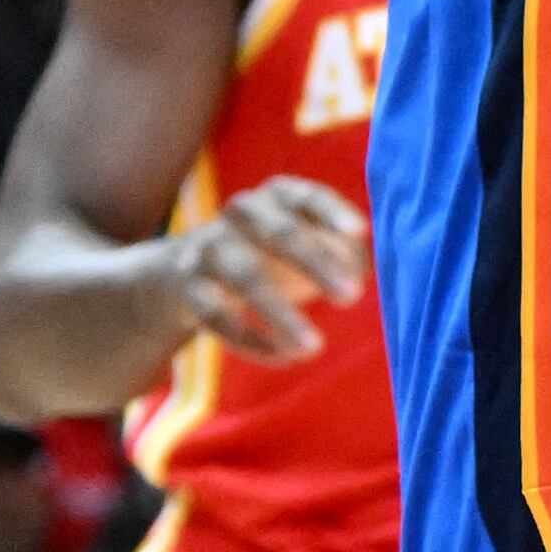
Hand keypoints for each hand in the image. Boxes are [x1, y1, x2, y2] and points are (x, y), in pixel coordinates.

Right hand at [172, 176, 367, 363]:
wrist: (189, 268)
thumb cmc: (272, 252)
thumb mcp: (307, 242)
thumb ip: (340, 252)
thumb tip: (357, 272)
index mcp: (278, 194)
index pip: (308, 197)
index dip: (334, 213)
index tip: (361, 233)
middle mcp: (242, 212)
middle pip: (280, 234)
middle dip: (316, 263)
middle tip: (353, 296)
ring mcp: (210, 247)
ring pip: (246, 276)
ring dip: (281, 313)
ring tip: (315, 347)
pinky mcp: (190, 287)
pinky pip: (218, 316)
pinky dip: (252, 340)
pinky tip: (284, 357)